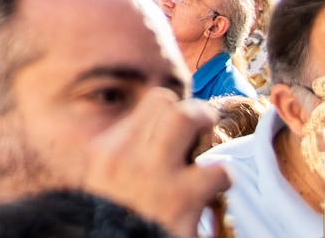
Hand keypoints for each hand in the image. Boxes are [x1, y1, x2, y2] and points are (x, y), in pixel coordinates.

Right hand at [69, 87, 229, 234]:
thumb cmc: (111, 222)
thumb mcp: (102, 182)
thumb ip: (124, 157)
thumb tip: (158, 141)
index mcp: (106, 151)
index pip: (146, 107)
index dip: (169, 114)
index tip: (178, 129)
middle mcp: (127, 155)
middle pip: (165, 103)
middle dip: (192, 111)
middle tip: (203, 125)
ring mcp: (154, 174)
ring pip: (185, 117)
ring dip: (207, 131)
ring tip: (210, 148)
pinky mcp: (182, 199)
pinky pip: (217, 170)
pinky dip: (223, 179)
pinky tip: (215, 192)